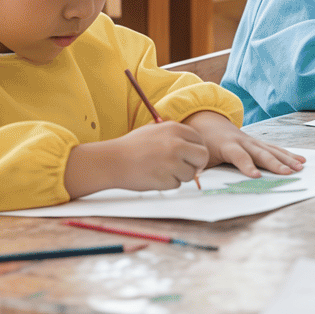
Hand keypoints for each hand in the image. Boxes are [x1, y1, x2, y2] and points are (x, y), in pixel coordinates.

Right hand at [67, 121, 208, 194]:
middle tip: (188, 168)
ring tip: (162, 171)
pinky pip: (177, 185)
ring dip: (180, 176)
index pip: (199, 139)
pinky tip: (154, 177)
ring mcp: (173, 162)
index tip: (192, 157)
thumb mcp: (153, 129)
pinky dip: (168, 184)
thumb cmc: (131, 146)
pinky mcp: (167, 179)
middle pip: (203, 156)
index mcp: (174, 129)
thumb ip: (173, 133)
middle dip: (198, 164)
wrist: (111, 161)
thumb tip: (192, 143)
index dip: (197, 149)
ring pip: (190, 174)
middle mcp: (177, 144)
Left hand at [182, 110, 304, 178]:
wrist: (207, 121)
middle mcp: (242, 141)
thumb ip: (200, 170)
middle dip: (275, 163)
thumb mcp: (199, 156)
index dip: (247, 165)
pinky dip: (288, 154)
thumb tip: (198, 186)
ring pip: (272, 149)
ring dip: (287, 159)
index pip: (239, 156)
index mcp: (226, 145)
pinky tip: (300, 160)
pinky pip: (275, 148)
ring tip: (300, 167)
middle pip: (261, 153)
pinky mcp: (258, 142)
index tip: (256, 176)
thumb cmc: (203, 142)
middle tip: (288, 173)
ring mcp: (252, 140)